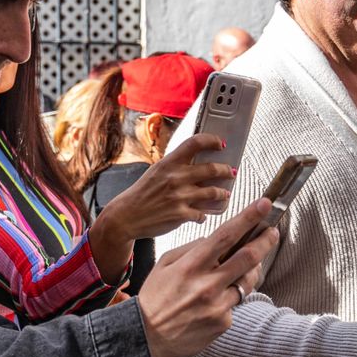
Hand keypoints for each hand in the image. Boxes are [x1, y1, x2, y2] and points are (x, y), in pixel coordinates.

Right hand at [96, 134, 235, 241]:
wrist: (126, 216)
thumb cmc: (142, 193)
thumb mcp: (156, 172)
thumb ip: (176, 166)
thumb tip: (199, 163)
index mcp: (169, 163)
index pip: (195, 143)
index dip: (211, 140)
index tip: (221, 143)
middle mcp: (175, 177)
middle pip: (212, 168)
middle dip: (226, 170)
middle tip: (230, 171)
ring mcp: (179, 196)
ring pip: (214, 192)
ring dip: (223, 193)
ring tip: (224, 193)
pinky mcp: (181, 215)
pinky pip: (203, 214)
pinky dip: (204, 214)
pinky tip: (203, 214)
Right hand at [137, 199, 277, 356]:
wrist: (146, 338)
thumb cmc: (155, 298)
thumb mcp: (165, 265)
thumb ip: (192, 249)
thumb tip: (215, 240)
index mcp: (191, 266)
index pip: (226, 236)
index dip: (248, 218)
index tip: (264, 205)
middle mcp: (207, 285)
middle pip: (247, 257)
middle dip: (265, 241)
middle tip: (273, 232)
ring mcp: (217, 305)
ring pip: (247, 281)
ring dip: (251, 270)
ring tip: (246, 267)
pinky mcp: (223, 323)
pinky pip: (235, 303)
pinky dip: (230, 297)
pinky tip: (215, 302)